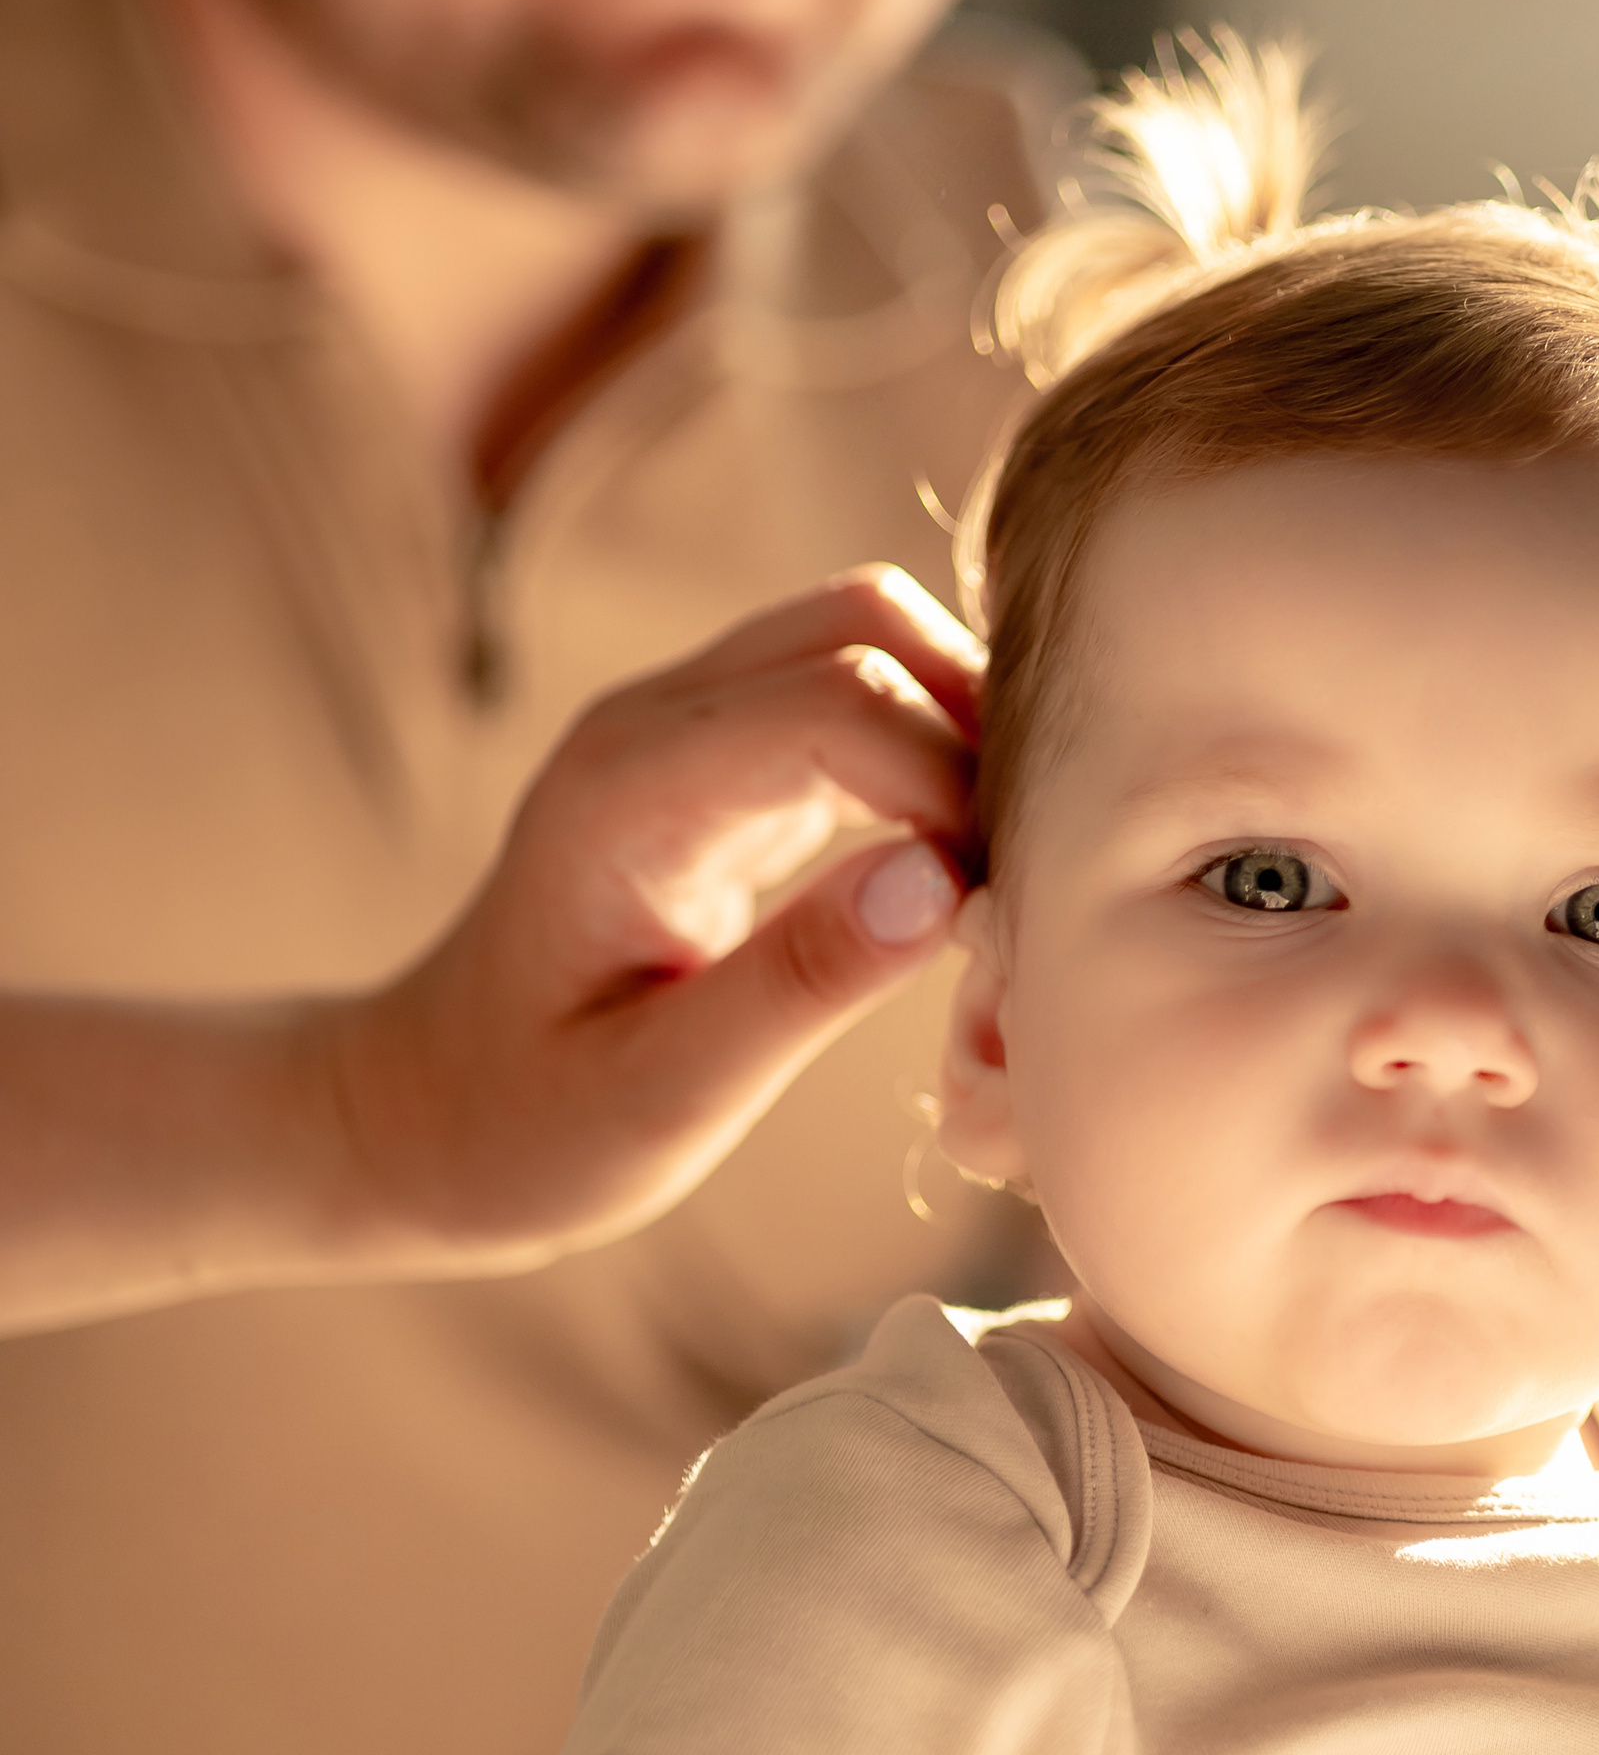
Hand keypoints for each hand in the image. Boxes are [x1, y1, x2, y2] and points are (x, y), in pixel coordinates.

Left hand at [318, 564, 980, 1271]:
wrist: (419, 1118)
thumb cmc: (525, 1130)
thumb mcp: (662, 1097)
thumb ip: (802, 985)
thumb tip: (948, 883)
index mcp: (631, 790)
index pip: (841, 702)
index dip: (951, 781)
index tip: (1001, 902)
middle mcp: (659, 722)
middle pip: (869, 624)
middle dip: (975, 723)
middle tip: (1024, 864)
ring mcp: (689, 727)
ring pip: (875, 641)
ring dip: (962, 728)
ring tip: (1001, 864)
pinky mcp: (725, 758)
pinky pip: (858, 697)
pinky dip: (933, 754)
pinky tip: (959, 861)